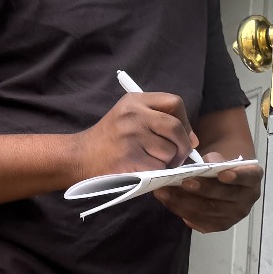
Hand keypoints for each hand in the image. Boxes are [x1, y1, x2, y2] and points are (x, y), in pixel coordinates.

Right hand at [69, 90, 196, 181]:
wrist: (80, 156)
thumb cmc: (109, 139)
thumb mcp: (128, 116)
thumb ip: (158, 120)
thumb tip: (193, 139)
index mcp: (135, 100)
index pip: (175, 103)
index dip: (185, 121)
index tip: (184, 135)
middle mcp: (133, 115)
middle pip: (176, 129)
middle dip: (182, 146)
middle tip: (177, 156)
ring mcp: (131, 137)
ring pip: (169, 151)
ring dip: (167, 162)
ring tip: (151, 161)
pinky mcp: (129, 158)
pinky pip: (158, 168)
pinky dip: (156, 173)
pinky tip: (144, 170)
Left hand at [156, 148, 262, 233]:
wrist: (223, 181)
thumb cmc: (220, 166)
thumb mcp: (220, 157)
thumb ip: (214, 160)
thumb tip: (204, 164)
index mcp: (252, 178)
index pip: (248, 177)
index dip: (237, 176)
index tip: (222, 174)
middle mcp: (247, 199)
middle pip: (223, 196)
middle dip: (201, 189)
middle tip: (182, 182)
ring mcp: (234, 215)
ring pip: (208, 211)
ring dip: (184, 201)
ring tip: (165, 192)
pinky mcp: (220, 226)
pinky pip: (200, 222)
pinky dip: (182, 212)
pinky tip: (169, 202)